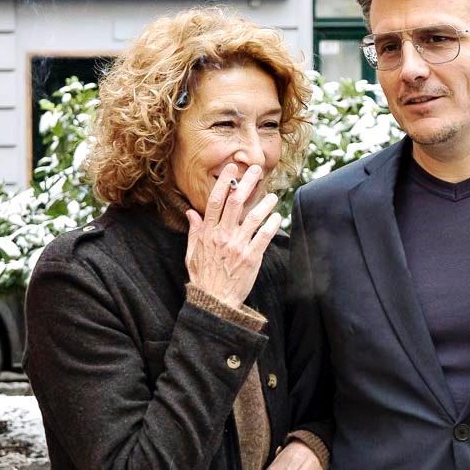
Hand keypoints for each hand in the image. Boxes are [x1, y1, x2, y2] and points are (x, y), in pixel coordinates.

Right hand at [185, 163, 280, 308]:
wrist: (214, 301)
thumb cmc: (203, 277)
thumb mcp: (192, 253)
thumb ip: (194, 231)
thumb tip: (191, 212)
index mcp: (208, 233)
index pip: (216, 201)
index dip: (225, 182)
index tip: (232, 168)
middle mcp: (223, 236)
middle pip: (236, 202)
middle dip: (247, 182)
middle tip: (256, 169)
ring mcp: (238, 246)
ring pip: (254, 217)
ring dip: (265, 203)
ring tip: (273, 195)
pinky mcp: (252, 257)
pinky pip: (264, 236)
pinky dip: (272, 224)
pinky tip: (277, 216)